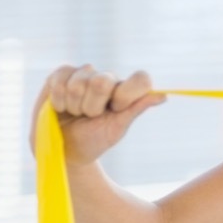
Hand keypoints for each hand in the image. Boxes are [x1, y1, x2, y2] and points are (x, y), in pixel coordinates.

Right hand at [30, 65, 165, 164]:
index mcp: (127, 91)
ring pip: (79, 83)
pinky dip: (59, 99)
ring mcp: (85, 73)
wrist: (63, 148)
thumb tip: (163, 96)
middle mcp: (108, 79)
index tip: (116, 109)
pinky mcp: (62, 73)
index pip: (141, 79)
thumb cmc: (93, 139)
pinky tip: (60, 107)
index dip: (127, 95)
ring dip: (74, 105)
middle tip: (90, 115)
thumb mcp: (116, 128)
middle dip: (92, 106)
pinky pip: (60, 79)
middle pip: (103, 81)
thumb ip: (135, 109)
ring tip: (75, 112)